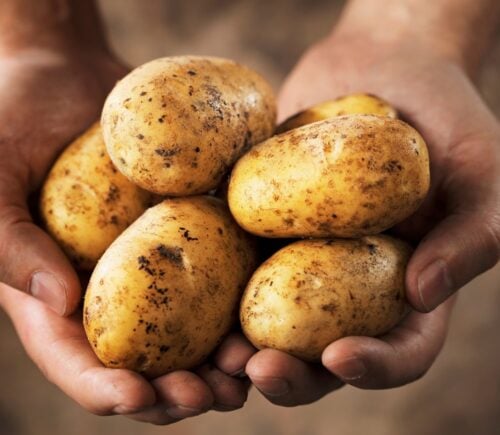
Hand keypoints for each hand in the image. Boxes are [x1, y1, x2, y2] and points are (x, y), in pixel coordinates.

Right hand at [0, 46, 248, 422]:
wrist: (70, 77)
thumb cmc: (15, 121)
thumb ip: (8, 240)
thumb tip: (57, 302)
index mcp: (56, 294)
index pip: (76, 360)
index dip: (103, 388)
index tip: (136, 396)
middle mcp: (111, 291)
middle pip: (143, 363)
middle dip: (174, 392)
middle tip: (210, 397)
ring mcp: (154, 266)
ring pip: (190, 333)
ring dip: (219, 362)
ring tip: (249, 371)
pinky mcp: (189, 234)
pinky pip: (218, 275)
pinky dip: (241, 301)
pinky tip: (267, 313)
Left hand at [215, 18, 498, 403]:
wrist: (384, 67)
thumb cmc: (445, 120)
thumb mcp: (481, 174)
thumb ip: (471, 236)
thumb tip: (423, 294)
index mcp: (405, 287)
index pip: (399, 349)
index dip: (375, 367)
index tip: (341, 357)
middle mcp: (349, 284)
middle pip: (320, 352)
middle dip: (291, 373)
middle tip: (257, 370)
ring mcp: (298, 256)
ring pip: (268, 319)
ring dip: (240, 345)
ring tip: (217, 352)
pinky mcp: (261, 224)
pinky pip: (234, 257)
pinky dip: (211, 280)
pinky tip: (188, 284)